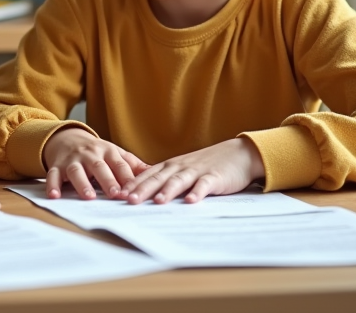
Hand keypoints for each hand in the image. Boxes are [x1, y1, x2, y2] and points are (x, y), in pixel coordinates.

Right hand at [42, 127, 149, 199]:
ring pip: (76, 171)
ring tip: (89, 197)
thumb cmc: (96, 151)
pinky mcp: (57, 166)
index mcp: (108, 151)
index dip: (127, 177)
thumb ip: (133, 165)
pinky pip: (53, 175)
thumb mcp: (115, 153)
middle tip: (115, 193)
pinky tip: (54, 196)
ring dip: (82, 184)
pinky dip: (52, 185)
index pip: (120, 165)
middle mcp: (90, 154)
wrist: (67, 137)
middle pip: (99, 167)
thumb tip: (158, 174)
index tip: (134, 192)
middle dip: (107, 180)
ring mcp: (72, 160)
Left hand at [122, 137, 264, 204]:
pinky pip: (205, 185)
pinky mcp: (215, 177)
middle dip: (142, 189)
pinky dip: (197, 192)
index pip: (147, 175)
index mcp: (171, 166)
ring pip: (179, 180)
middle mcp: (180, 167)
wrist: (238, 154)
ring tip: (157, 201)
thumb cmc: (208, 165)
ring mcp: (197, 171)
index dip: (132, 184)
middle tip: (128, 199)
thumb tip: (146, 194)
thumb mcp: (184, 170)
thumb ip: (167, 180)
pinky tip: (191, 201)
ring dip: (167, 191)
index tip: (117, 194)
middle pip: (158, 178)